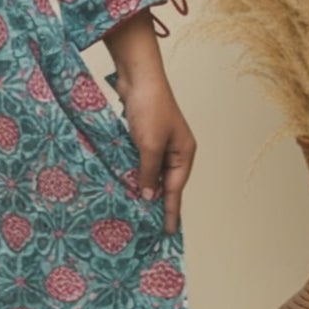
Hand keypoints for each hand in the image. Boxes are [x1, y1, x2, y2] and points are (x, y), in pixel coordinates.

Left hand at [112, 70, 196, 234]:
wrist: (138, 77)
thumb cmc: (149, 108)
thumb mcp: (150, 144)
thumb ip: (148, 171)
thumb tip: (148, 195)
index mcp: (184, 153)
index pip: (176, 189)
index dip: (171, 211)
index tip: (169, 232)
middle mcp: (174, 150)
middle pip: (165, 182)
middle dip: (157, 202)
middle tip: (150, 227)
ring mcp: (159, 142)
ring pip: (151, 172)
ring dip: (143, 187)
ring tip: (135, 211)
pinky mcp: (143, 135)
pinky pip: (140, 160)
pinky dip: (134, 172)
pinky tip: (125, 183)